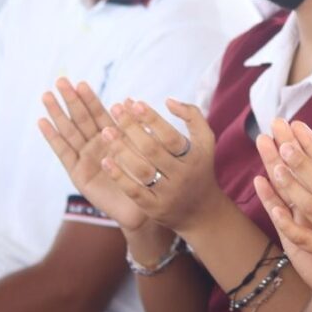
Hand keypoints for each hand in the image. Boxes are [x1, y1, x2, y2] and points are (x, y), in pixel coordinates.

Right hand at [39, 78, 149, 229]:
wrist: (143, 207)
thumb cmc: (147, 177)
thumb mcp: (142, 147)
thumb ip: (133, 127)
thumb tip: (128, 99)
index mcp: (113, 137)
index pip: (99, 113)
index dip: (90, 99)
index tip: (81, 82)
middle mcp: (97, 145)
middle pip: (81, 118)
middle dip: (70, 100)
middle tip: (60, 81)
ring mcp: (86, 158)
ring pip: (69, 131)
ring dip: (58, 114)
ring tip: (47, 96)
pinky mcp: (78, 173)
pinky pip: (64, 152)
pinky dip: (53, 137)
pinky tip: (43, 122)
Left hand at [98, 99, 226, 233]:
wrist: (201, 211)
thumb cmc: (198, 167)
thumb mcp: (205, 141)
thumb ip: (192, 116)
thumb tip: (168, 100)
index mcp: (195, 156)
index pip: (170, 135)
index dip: (152, 119)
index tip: (134, 102)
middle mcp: (182, 175)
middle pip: (152, 150)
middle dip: (131, 128)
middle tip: (114, 110)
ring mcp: (168, 193)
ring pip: (142, 170)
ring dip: (121, 150)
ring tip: (105, 132)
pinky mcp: (155, 208)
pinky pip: (134, 191)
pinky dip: (119, 176)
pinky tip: (105, 161)